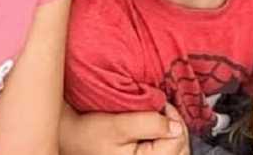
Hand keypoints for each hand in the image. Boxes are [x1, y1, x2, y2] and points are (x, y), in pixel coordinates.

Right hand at [60, 102, 183, 154]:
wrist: (71, 137)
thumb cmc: (89, 133)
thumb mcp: (118, 124)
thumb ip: (148, 124)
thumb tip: (175, 126)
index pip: (177, 142)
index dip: (173, 117)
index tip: (161, 102)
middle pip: (181, 150)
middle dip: (177, 126)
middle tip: (162, 109)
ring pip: (178, 152)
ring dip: (173, 134)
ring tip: (161, 119)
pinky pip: (166, 153)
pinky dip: (167, 141)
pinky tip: (158, 130)